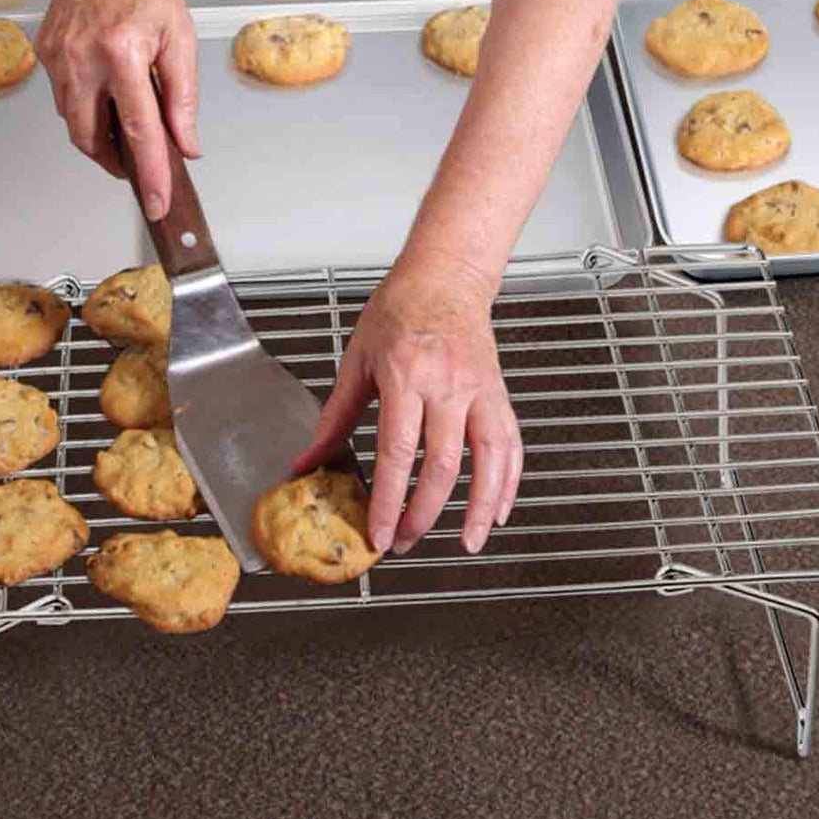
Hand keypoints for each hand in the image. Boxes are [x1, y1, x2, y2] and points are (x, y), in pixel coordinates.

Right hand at [35, 0, 198, 218]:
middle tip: (138, 168)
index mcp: (122, 53)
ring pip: (74, 124)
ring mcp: (57, 58)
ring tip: (125, 128)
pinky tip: (104, 93)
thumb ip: (183, 97)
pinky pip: (64, 99)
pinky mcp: (44, 55)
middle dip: (115, 163)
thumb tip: (185, 143)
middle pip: (92, 140)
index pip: (139, 131)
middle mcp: (82, 59)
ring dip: (99, 137)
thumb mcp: (179, 36)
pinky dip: (85, 108)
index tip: (156, 202)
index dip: (150, 173)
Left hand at [297, 256, 522, 553]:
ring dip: (478, 507)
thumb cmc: (399, 309)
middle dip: (424, 514)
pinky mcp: (499, 392)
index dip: (390, 500)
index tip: (379, 532)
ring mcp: (479, 389)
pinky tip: (498, 509)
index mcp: (404, 375)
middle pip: (442, 465)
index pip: (398, 452)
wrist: (445, 275)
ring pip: (488, 459)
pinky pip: (511, 443)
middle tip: (406, 541)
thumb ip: (335, 416)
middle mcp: (446, 384)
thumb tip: (308, 461)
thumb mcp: (357, 359)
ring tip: (466, 542)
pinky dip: (509, 481)